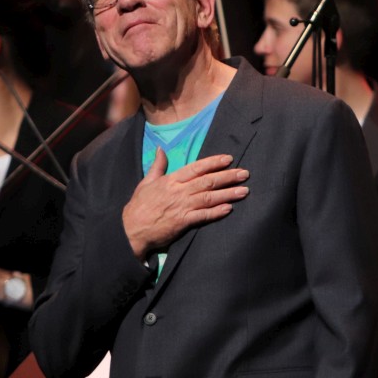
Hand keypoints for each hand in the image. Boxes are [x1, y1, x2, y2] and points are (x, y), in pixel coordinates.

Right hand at [122, 149, 248, 259]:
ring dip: (228, 194)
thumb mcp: (147, 181)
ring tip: (244, 191)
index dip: (214, 162)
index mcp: (171, 180)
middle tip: (245, 173)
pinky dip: (216, 212)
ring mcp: (182, 206)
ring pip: (209, 197)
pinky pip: (203, 216)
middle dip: (228, 176)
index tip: (229, 159)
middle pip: (208, 181)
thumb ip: (158, 165)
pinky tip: (229, 209)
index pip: (196, 168)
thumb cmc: (139, 205)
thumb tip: (161, 148)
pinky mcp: (183, 222)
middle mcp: (179, 191)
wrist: (132, 228)